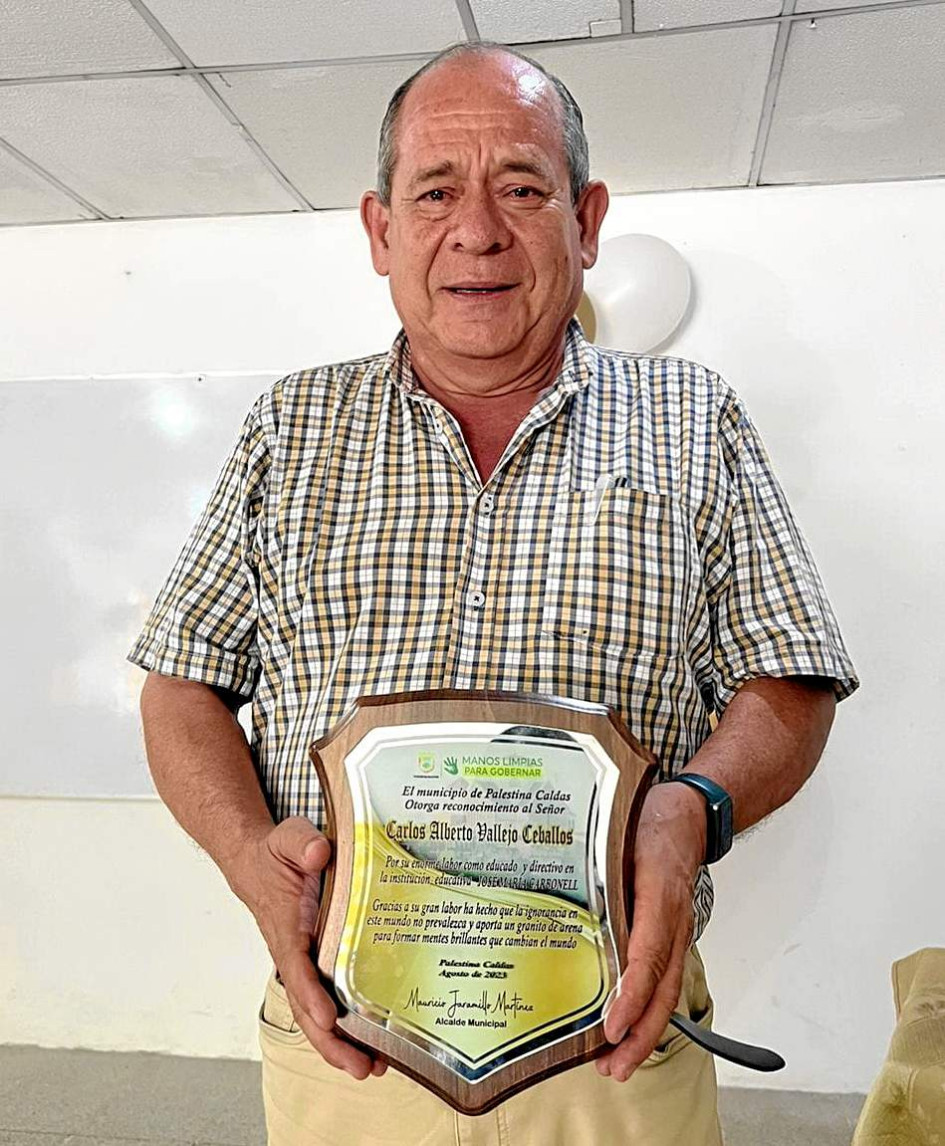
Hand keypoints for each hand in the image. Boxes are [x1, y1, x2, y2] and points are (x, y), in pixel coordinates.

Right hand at [229, 816, 386, 1079]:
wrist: (258, 863)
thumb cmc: (277, 853)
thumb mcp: (289, 837)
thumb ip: (302, 844)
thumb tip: (318, 854)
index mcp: (287, 927)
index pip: (296, 968)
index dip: (311, 996)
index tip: (329, 1018)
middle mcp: (293, 954)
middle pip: (307, 1008)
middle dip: (331, 1042)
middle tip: (362, 1068)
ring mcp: (303, 964)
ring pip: (316, 1014)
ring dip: (340, 1044)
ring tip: (372, 1069)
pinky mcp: (314, 965)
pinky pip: (326, 1002)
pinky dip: (343, 1028)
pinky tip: (369, 1046)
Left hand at [597, 782, 704, 1081]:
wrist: (686, 814)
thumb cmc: (649, 820)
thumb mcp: (620, 831)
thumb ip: (598, 859)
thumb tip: (552, 878)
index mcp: (660, 892)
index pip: (649, 952)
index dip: (632, 993)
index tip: (613, 1024)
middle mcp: (672, 919)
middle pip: (663, 988)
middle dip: (640, 1033)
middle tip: (612, 1067)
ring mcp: (675, 931)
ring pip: (666, 991)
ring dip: (644, 1032)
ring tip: (615, 1064)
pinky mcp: (669, 936)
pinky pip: (663, 979)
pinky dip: (648, 1011)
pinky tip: (625, 1030)